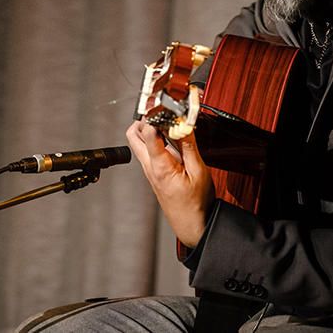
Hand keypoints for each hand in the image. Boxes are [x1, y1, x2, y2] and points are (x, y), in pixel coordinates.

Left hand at [126, 120, 214, 247]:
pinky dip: (155, 139)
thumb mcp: (199, 172)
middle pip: (133, 134)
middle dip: (144, 119)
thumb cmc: (196, 204)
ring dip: (149, 129)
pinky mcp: (153, 172)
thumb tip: (184, 124)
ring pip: (138, 142)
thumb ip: (189, 146)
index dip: (155, 116)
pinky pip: (147, 150)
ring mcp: (149, 170)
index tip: (165, 107)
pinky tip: (171, 138)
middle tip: (162, 113)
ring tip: (169, 124)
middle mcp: (149, 166)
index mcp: (160, 166)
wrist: (191, 225)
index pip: (147, 133)